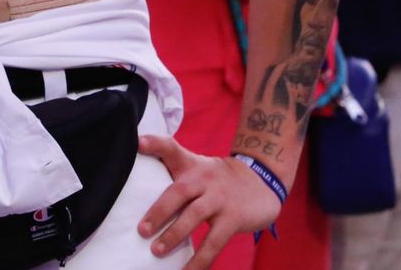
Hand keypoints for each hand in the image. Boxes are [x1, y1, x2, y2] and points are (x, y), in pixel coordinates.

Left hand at [136, 137, 282, 269]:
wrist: (262, 181)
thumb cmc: (217, 180)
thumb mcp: (197, 168)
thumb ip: (172, 170)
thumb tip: (138, 184)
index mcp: (192, 165)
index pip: (171, 148)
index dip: (154, 143)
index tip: (138, 143)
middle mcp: (205, 178)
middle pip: (180, 190)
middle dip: (160, 210)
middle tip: (142, 230)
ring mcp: (220, 197)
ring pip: (195, 215)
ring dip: (175, 234)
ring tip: (157, 251)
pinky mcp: (234, 217)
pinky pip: (214, 241)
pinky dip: (200, 259)